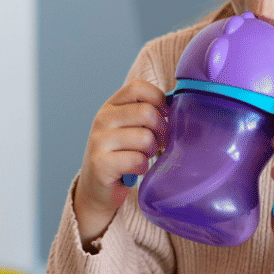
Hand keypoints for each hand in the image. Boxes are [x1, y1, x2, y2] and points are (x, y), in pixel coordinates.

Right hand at [73, 79, 167, 245]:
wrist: (96, 186)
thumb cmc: (122, 153)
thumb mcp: (129, 126)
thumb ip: (147, 112)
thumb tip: (177, 103)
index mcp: (111, 105)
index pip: (138, 87)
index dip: (159, 99)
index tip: (165, 115)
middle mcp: (102, 119)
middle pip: (147, 113)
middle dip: (161, 131)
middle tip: (158, 143)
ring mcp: (99, 141)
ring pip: (145, 138)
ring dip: (151, 151)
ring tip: (142, 156)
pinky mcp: (101, 164)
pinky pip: (137, 160)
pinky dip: (142, 167)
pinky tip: (135, 169)